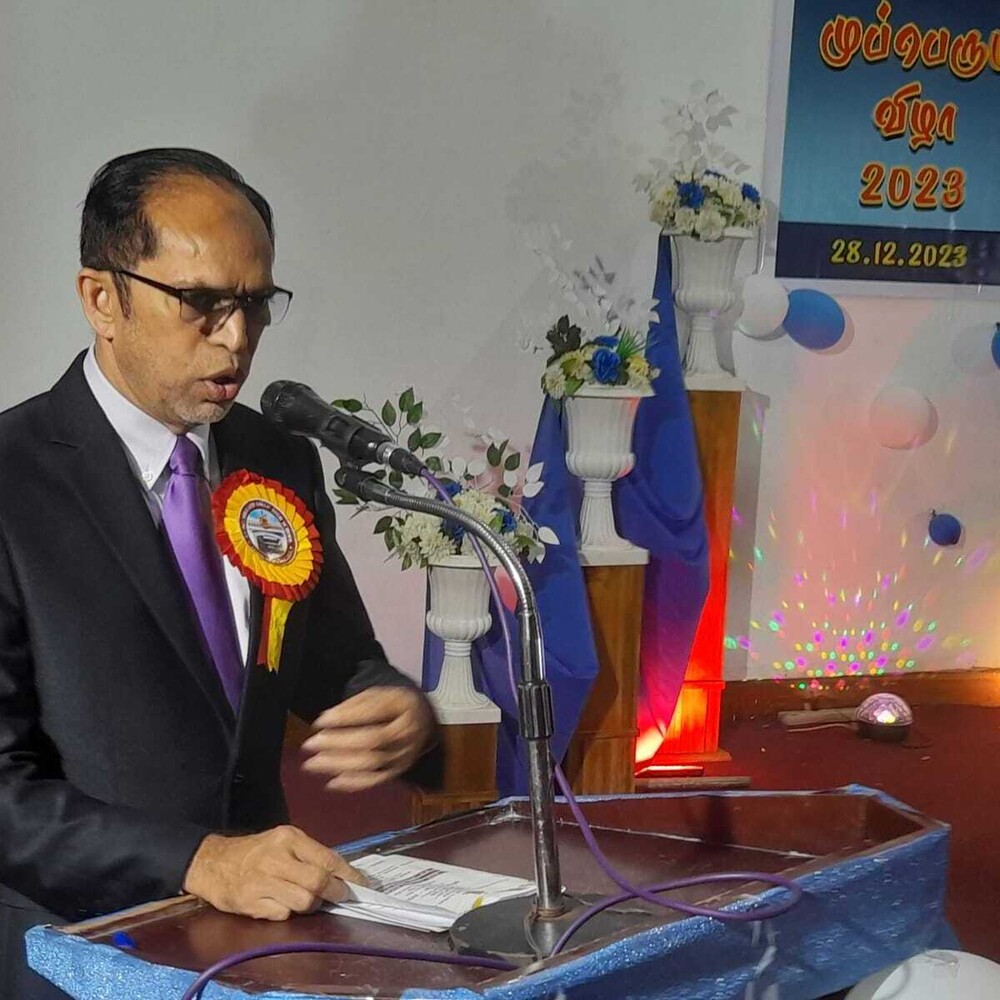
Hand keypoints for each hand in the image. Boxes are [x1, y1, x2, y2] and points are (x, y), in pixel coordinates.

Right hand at [182, 825, 365, 919]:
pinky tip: (281, 903)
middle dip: (335, 893)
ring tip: (308, 900)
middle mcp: (277, 858)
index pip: (327, 858)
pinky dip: (288, 912)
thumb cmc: (255, 852)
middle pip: (318, 881)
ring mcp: (263, 881)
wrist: (213, 862)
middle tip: (341, 897)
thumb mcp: (283, 842)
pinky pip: (283, 914)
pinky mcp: (251, 902)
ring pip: (304, 901)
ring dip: (312, 905)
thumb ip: (309, 855)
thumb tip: (341, 875)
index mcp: (289, 838)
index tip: (360, 884)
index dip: (348, 875)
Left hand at [300, 685, 434, 791]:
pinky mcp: (399, 771)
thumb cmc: (392, 705)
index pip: (374, 712)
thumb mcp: (377, 694)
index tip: (319, 721)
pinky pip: (375, 780)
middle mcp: (408, 733)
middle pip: (372, 741)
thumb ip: (354, 705)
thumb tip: (326, 720)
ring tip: (312, 764)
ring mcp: (405, 755)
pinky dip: (353, 783)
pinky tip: (331, 782)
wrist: (421, 720)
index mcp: (404, 705)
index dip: (345, 718)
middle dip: (338, 743)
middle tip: (310, 745)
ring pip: (372, 764)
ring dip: (339, 765)